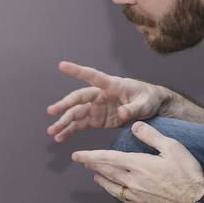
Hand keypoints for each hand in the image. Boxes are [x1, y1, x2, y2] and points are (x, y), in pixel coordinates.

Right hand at [46, 61, 167, 141]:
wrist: (151, 108)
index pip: (92, 76)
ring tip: (52, 132)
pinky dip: (70, 130)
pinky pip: (79, 124)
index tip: (62, 65)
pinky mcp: (96, 119)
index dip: (77, 71)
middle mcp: (100, 95)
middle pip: (78, 98)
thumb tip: (122, 113)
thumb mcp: (145, 104)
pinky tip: (60, 137)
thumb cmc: (148, 100)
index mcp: (112, 85)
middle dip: (64, 105)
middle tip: (52, 111)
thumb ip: (133, 109)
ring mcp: (96, 108)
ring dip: (63, 122)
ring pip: (75, 114)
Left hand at [72, 122, 203, 202]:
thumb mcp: (172, 147)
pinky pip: (122, 198)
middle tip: (85, 163)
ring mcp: (137, 195)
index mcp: (138, 164)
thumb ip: (151, 135)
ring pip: (112, 187)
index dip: (90, 156)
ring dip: (102, 180)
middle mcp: (133, 181)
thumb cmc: (187, 172)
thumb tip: (134, 124)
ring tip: (95, 176)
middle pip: (107, 172)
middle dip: (94, 166)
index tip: (76, 155)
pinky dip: (114, 192)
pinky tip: (114, 190)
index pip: (108, 158)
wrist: (196, 201)